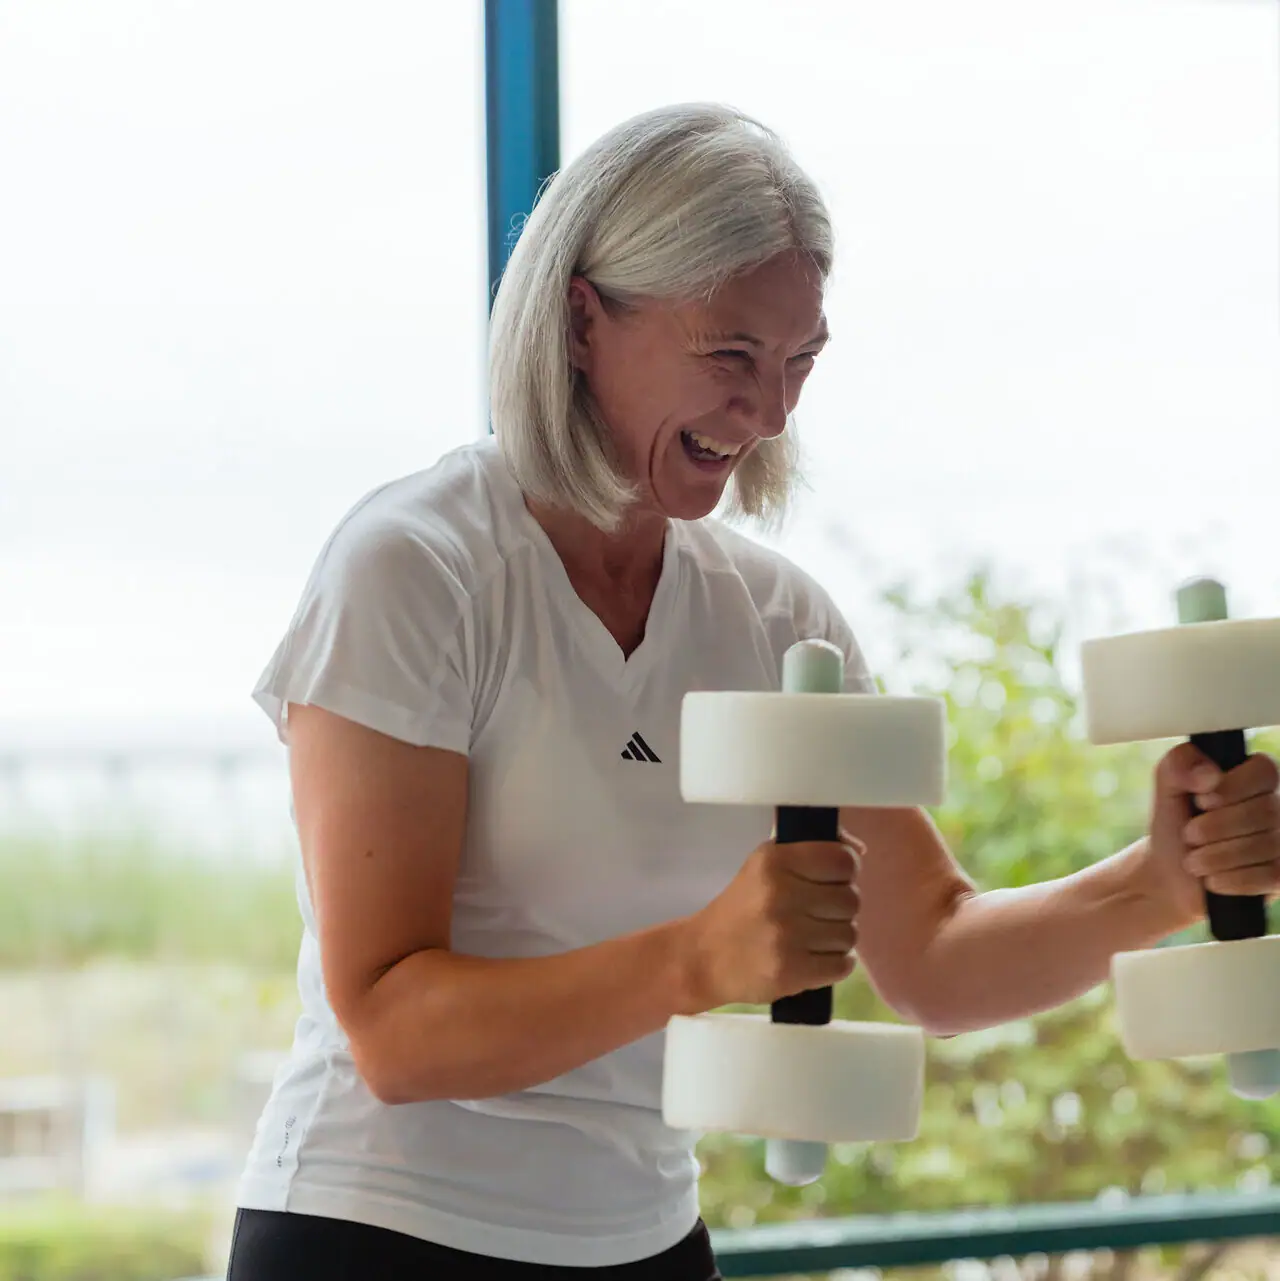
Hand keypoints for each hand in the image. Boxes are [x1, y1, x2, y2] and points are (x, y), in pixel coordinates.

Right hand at [679, 832, 862, 1010]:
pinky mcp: (791, 972)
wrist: (704, 956)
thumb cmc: (743, 906)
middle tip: (816, 913)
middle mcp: (780, 895)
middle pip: (851, 900)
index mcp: (774, 861)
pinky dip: (835, 963)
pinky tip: (813, 957)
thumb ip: (811, 850)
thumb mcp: (765, 865)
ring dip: (836, 938)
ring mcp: (786, 936)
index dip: (845, 871)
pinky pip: (844, 965)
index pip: (842, 860)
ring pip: (850, 934)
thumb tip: (859, 850)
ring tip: (809, 937)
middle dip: (839, 908)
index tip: (832, 880)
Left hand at [1143, 743, 1279, 926]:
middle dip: (1215, 827)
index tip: (1201, 802)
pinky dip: (1232, 879)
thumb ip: (1179, 764)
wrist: (1170, 876)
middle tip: (1189, 836)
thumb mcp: (1167, 787)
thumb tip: (1209, 774)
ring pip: (1267, 844)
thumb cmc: (1175, 825)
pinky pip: (1271, 875)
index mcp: (1254, 779)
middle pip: (1266, 810)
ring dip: (1216, 856)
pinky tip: (1212, 880)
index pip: (1264, 770)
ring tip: (1194, 860)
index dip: (1232, 787)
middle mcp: (1276, 808)